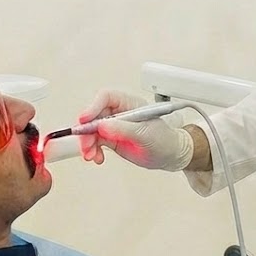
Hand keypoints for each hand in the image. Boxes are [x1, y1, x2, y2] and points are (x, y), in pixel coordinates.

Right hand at [77, 89, 192, 170]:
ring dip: (87, 143)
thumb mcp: (146, 134)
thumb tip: (103, 126)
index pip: (106, 98)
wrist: (170, 156)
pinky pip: (95, 142)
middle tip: (86, 144)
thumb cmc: (165, 140)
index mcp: (130, 104)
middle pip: (94, 115)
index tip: (85, 119)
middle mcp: (120, 114)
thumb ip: (124, 129)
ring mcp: (115, 127)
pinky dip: (92, 150)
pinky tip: (97, 157)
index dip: (93, 106)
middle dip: (87, 131)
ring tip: (92, 155)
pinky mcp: (112, 139)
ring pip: (91, 131)